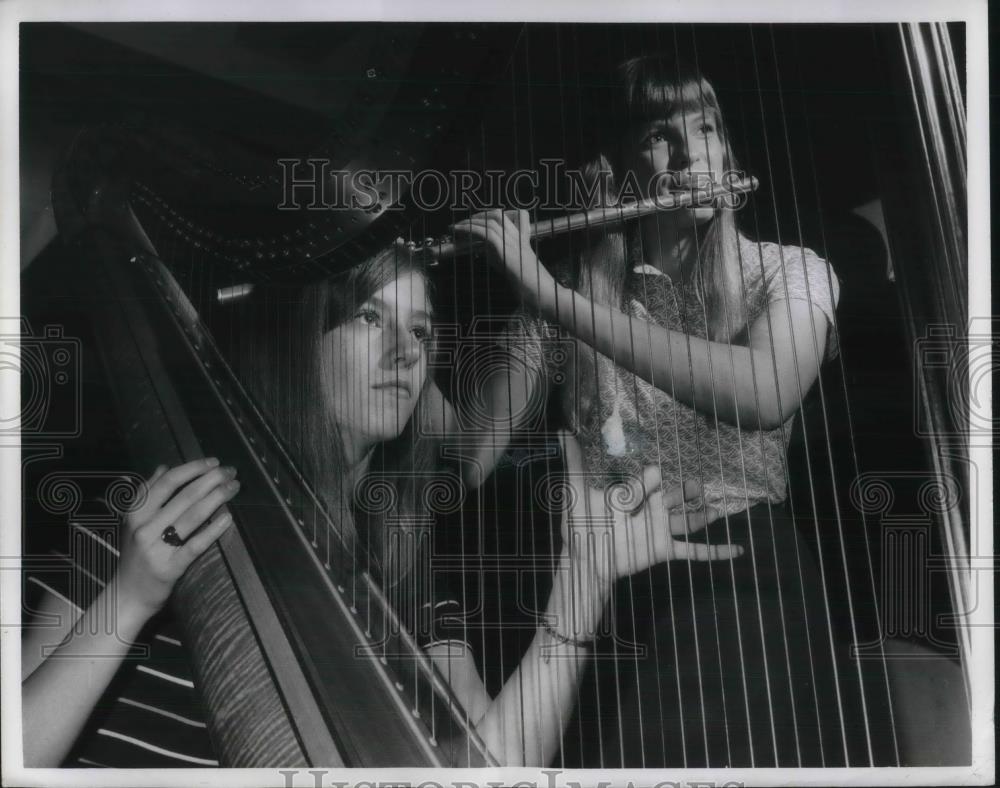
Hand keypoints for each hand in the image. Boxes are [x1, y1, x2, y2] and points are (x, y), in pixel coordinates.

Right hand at [116, 458, 239, 618]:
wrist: (126, 596)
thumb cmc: (136, 556)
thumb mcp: (133, 523)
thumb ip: (146, 494)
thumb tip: (163, 467)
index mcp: (135, 514)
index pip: (166, 483)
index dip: (192, 469)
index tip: (212, 462)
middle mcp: (144, 528)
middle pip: (183, 496)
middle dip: (211, 480)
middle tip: (230, 471)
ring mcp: (156, 548)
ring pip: (191, 516)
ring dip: (216, 497)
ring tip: (233, 487)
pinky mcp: (170, 568)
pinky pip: (195, 545)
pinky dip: (213, 529)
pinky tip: (229, 518)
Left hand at [449, 209, 556, 306]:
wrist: (545, 295)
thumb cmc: (531, 287)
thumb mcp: (511, 267)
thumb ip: (499, 255)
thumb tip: (483, 248)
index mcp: (522, 240)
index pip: (515, 215)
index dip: (492, 215)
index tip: (477, 220)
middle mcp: (518, 238)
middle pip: (498, 214)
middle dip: (477, 216)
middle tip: (463, 223)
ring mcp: (514, 243)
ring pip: (491, 222)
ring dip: (470, 222)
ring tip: (456, 227)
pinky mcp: (508, 251)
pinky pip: (487, 234)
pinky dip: (471, 230)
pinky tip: (461, 232)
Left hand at [556, 431, 742, 589]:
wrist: (584, 559)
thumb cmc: (579, 525)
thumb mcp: (576, 491)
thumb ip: (574, 462)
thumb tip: (562, 432)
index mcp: (632, 493)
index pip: (649, 481)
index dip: (649, 480)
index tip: (653, 475)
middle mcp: (648, 509)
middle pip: (673, 496)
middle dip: (685, 490)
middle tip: (695, 484)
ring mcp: (658, 530)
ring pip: (687, 520)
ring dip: (702, 515)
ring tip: (717, 507)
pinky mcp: (663, 549)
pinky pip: (693, 552)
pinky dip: (715, 552)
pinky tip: (735, 550)